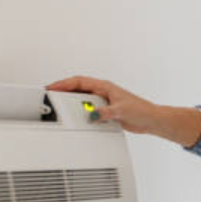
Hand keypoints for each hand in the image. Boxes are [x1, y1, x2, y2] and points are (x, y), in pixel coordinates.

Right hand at [46, 75, 160, 134]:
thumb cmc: (141, 110)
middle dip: (63, 91)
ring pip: (82, 99)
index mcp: (105, 87)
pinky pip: (88, 109)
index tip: (52, 87)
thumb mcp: (121, 111)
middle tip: (50, 96)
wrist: (150, 120)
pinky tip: (75, 117)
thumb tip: (93, 115)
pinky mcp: (106, 111)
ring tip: (58, 106)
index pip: (79, 82)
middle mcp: (103, 92)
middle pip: (78, 89)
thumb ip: (106, 113)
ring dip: (71, 102)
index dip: (64, 84)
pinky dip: (80, 112)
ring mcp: (104, 101)